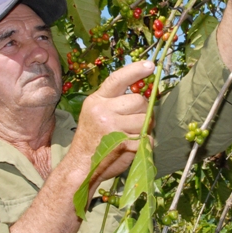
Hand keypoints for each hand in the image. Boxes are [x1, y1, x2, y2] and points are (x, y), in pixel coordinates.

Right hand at [67, 61, 154, 188]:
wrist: (81, 167)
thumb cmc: (93, 140)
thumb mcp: (96, 114)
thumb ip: (115, 102)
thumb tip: (144, 94)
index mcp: (96, 101)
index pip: (117, 79)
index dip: (135, 70)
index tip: (151, 65)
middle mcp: (102, 111)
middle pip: (139, 101)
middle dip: (143, 111)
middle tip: (134, 122)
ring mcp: (112, 128)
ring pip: (145, 119)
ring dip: (144, 127)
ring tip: (131, 134)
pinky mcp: (122, 144)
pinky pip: (147, 138)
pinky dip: (145, 143)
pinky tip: (132, 146)